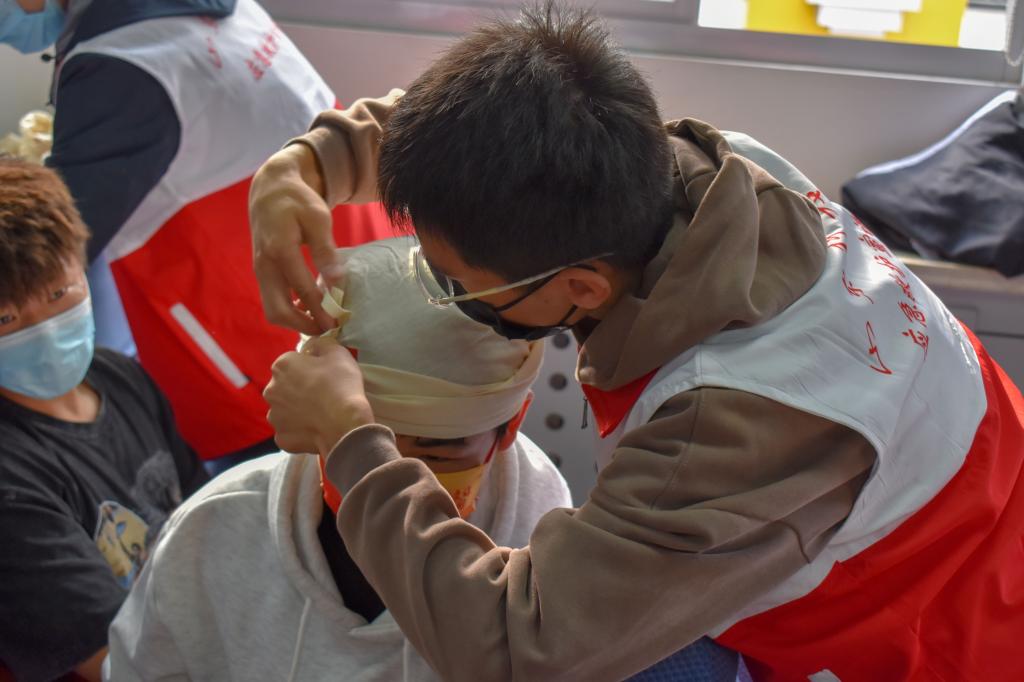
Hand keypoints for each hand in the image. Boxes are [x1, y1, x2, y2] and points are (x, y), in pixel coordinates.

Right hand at [249, 143, 343, 334]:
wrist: (270, 190)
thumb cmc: (298, 201)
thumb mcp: (318, 218)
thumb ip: (326, 250)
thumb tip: (337, 281)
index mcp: (280, 250)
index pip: (302, 290)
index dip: (321, 310)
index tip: (337, 323)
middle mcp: (265, 265)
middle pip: (277, 311)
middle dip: (303, 326)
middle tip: (329, 329)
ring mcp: (260, 271)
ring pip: (272, 310)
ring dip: (296, 322)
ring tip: (322, 323)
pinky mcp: (262, 273)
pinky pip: (273, 301)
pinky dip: (290, 312)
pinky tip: (311, 311)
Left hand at [264, 336, 373, 454]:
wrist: (345, 424)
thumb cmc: (341, 384)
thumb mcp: (338, 352)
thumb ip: (322, 343)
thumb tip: (314, 345)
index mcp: (282, 365)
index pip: (293, 362)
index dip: (310, 367)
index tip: (324, 375)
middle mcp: (270, 390)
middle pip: (286, 386)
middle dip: (299, 388)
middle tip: (322, 395)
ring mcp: (274, 416)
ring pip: (286, 409)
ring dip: (298, 410)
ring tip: (320, 414)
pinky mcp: (281, 438)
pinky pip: (290, 431)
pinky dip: (300, 431)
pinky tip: (316, 429)